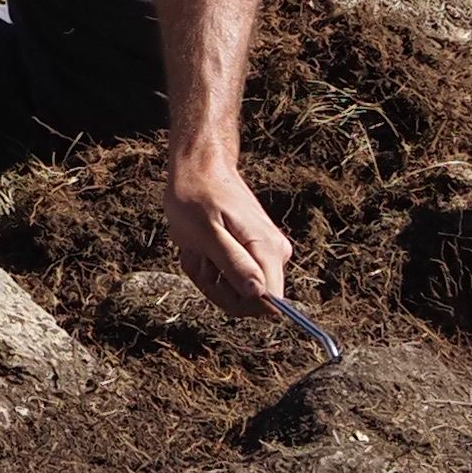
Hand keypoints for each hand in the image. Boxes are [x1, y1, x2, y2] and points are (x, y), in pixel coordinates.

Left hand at [165, 154, 292, 316]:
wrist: (200, 169)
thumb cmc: (197, 196)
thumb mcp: (206, 233)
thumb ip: (233, 263)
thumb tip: (259, 294)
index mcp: (268, 250)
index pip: (269, 303)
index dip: (237, 302)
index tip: (211, 281)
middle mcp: (275, 255)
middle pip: (249, 300)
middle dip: (215, 286)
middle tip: (198, 258)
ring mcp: (264, 254)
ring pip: (235, 290)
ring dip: (207, 274)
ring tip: (196, 248)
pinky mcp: (253, 253)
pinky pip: (228, 276)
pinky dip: (207, 266)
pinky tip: (198, 247)